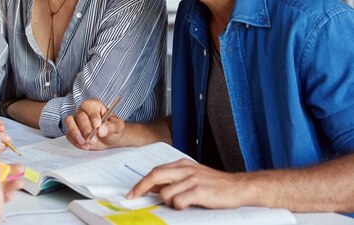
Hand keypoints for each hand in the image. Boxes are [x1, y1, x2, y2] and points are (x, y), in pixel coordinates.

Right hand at [65, 99, 124, 149]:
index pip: (88, 106)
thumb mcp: (117, 126)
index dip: (92, 115)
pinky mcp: (72, 131)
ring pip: (69, 121)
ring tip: (85, 142)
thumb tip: (101, 130)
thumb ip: (111, 127)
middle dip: (86, 129)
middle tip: (93, 139)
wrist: (110, 138)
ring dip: (76, 133)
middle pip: (79, 116)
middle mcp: (83, 111)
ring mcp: (76, 120)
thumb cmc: (113, 128)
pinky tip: (85, 146)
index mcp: (94, 105)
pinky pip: (68, 134)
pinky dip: (75, 141)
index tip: (97, 125)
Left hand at [126, 159, 252, 209]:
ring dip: (168, 202)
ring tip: (179, 204)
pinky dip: (178, 207)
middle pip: (155, 175)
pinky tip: (187, 206)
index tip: (132, 192)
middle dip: (141, 188)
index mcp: (182, 164)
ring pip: (165, 192)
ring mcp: (192, 179)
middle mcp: (185, 169)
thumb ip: (174, 180)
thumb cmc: (215, 184)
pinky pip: (178, 201)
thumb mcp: (192, 176)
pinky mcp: (199, 191)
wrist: (239, 187)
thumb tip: (154, 189)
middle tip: (133, 197)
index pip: (155, 171)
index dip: (141, 182)